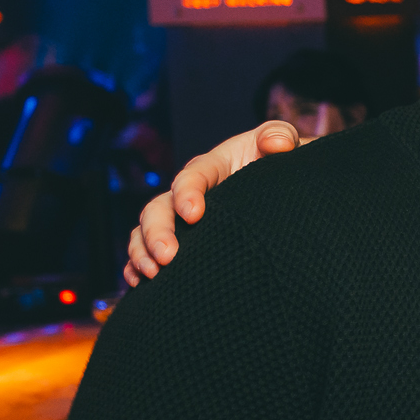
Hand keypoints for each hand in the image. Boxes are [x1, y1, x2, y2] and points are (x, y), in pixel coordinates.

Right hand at [122, 121, 299, 284]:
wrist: (283, 187)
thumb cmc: (280, 162)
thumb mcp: (282, 143)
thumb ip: (279, 136)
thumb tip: (277, 144)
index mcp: (212, 166)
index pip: (192, 176)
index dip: (187, 193)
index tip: (194, 215)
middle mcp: (189, 192)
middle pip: (159, 208)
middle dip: (157, 232)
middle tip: (168, 257)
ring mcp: (180, 217)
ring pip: (146, 231)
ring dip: (142, 252)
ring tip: (152, 274)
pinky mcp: (182, 238)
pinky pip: (148, 251)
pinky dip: (137, 265)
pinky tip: (139, 283)